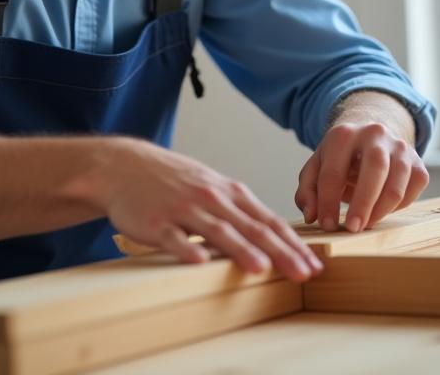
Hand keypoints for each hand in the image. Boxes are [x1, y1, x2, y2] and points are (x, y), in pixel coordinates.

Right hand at [101, 137, 322, 280]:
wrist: (124, 166)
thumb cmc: (172, 179)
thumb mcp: (211, 186)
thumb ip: (238, 209)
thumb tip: (271, 235)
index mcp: (228, 192)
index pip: (268, 220)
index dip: (293, 243)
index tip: (315, 263)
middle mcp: (211, 198)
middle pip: (251, 227)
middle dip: (280, 252)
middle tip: (304, 273)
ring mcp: (183, 210)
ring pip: (217, 230)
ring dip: (240, 249)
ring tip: (262, 267)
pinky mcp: (156, 222)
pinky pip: (174, 238)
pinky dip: (187, 250)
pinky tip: (199, 264)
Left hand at [294, 121, 429, 232]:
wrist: (370, 136)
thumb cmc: (340, 158)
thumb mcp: (317, 167)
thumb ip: (307, 191)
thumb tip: (311, 215)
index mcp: (343, 134)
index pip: (334, 172)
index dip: (328, 202)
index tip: (327, 225)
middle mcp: (375, 134)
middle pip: (374, 169)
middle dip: (363, 203)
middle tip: (353, 228)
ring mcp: (400, 147)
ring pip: (396, 183)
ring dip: (381, 210)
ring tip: (366, 224)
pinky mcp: (418, 163)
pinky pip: (412, 190)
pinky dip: (398, 206)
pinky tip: (382, 208)